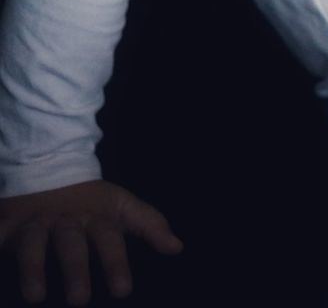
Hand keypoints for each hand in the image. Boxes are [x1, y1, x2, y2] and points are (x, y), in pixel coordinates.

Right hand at [0, 179, 182, 304]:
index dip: (116, 264)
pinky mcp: (9, 225)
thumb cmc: (90, 200)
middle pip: (71, 244)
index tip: (122, 290)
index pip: (110, 240)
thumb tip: (177, 248)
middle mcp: (65, 221)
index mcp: (96, 217)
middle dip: (76, 270)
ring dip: (33, 268)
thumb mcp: (121, 206)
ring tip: (36, 296)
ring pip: (32, 243)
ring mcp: (35, 223)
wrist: (50, 167)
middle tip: (80, 300)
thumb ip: (149, 225)